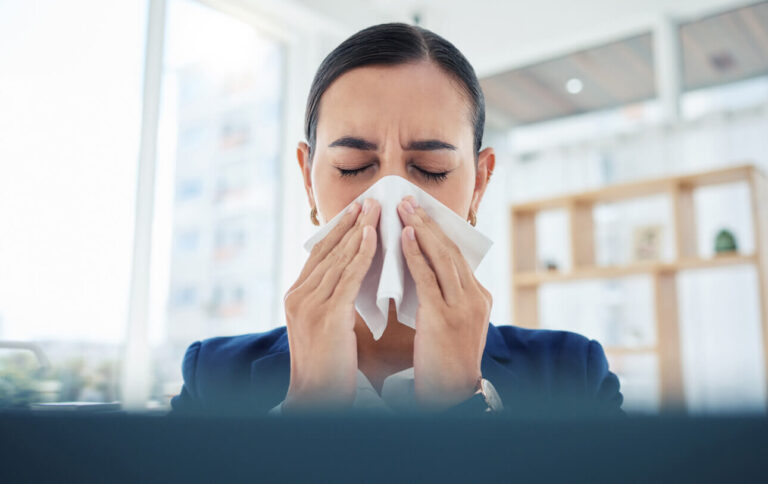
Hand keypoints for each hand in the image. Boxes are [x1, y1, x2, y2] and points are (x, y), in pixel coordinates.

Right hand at [282, 198, 379, 412]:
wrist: (316, 399)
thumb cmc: (329, 367)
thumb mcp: (327, 326)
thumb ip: (334, 299)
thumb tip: (354, 277)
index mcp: (296, 296)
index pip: (319, 254)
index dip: (338, 230)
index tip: (356, 211)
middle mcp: (298, 295)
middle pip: (328, 250)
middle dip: (350, 223)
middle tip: (369, 199)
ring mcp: (310, 305)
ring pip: (339, 258)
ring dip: (359, 231)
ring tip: (376, 208)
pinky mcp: (327, 315)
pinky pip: (348, 277)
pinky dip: (362, 254)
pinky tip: (374, 236)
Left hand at [397, 195, 492, 409]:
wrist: (451, 396)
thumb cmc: (444, 362)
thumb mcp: (450, 324)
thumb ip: (440, 297)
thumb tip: (418, 271)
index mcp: (479, 297)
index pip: (458, 255)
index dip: (438, 231)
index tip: (421, 211)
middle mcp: (475, 298)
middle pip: (451, 250)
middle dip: (429, 222)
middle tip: (408, 199)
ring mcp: (462, 307)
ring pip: (441, 258)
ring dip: (421, 229)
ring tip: (403, 208)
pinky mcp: (444, 318)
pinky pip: (428, 278)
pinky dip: (416, 254)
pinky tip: (403, 237)